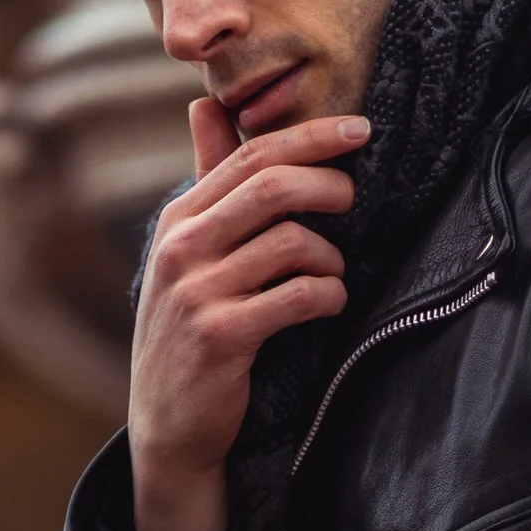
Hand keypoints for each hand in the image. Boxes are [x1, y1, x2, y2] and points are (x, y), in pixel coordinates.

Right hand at [128, 94, 364, 530]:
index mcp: (178, 220)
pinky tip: (328, 303)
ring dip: (330, 255)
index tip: (359, 128)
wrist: (170, 425)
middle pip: (272, 187)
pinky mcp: (222, 336)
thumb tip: (204, 104)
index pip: (249, 156)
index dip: (310, 136)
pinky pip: (298, 296)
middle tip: (354, 197)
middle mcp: (180, 248)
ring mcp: (197, 293)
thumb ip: (205, 181)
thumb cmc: (191, 328)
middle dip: (329, 183)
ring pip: (292, 242)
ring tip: (331, 272)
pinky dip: (328, 295)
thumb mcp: (188, 252)